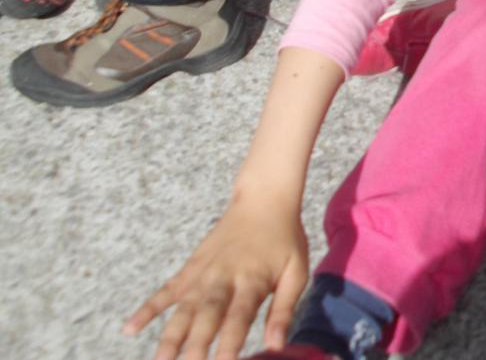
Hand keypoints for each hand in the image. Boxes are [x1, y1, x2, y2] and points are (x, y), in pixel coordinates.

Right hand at [123, 197, 308, 359]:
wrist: (263, 200)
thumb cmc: (284, 240)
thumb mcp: (296, 271)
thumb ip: (284, 309)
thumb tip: (277, 345)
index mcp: (251, 281)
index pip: (239, 318)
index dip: (230, 343)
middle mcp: (222, 279)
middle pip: (206, 317)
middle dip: (195, 347)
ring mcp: (202, 274)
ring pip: (182, 311)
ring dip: (169, 339)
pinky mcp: (190, 269)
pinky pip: (165, 292)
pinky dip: (147, 309)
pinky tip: (129, 329)